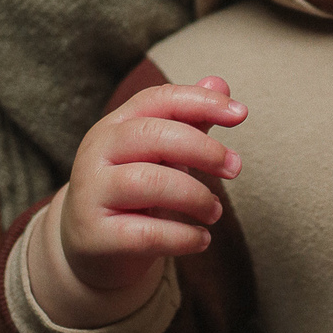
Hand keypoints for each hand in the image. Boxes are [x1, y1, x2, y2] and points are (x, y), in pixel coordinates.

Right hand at [28, 77, 246, 328]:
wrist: (93, 248)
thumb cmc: (136, 192)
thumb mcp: (161, 154)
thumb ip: (189, 120)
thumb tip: (220, 83)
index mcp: (114, 125)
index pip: (158, 99)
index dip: (201, 101)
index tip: (241, 114)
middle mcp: (96, 153)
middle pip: (153, 135)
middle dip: (204, 148)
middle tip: (235, 167)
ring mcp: (91, 194)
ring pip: (149, 182)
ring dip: (196, 196)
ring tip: (215, 211)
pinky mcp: (95, 236)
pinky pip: (146, 233)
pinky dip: (183, 236)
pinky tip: (202, 239)